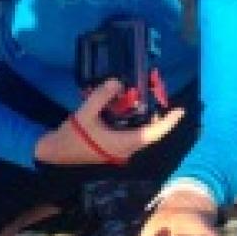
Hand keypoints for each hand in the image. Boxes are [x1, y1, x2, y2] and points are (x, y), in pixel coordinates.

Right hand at [34, 78, 183, 165]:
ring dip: (146, 119)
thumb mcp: (85, 113)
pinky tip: (128, 109)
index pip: (154, 133)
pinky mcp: (115, 149)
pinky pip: (133, 135)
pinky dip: (136, 122)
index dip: (169, 122)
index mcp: (123, 144)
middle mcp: (126, 149)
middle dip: (158, 116)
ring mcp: (121, 151)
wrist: (56, 153)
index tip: (180, 111)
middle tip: (158, 96)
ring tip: (145, 100)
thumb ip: (102, 96)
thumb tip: (117, 82)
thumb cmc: (72, 136)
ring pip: (142, 134)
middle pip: (151, 133)